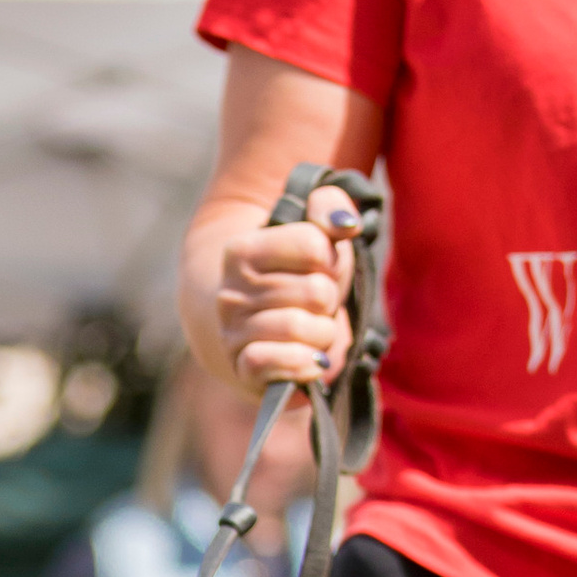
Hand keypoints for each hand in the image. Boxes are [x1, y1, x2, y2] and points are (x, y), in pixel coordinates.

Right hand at [213, 189, 357, 392]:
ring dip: (323, 333)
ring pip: (302, 330)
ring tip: (313, 330)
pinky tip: (313, 362)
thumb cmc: (295, 276)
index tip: (317, 267)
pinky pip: (274, 364)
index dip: (329, 258)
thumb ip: (329, 208)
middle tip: (315, 304)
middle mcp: (230, 291)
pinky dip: (301, 365)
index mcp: (242, 251)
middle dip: (328, 300)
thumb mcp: (315, 235)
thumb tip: (346, 224)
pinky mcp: (243, 368)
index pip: (315, 245)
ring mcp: (233, 333)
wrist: (262, 326)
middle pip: (316, 291)